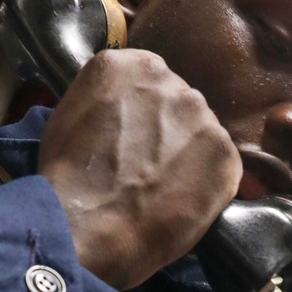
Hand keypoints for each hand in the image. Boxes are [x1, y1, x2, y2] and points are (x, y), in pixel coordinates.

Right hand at [38, 48, 241, 289]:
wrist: (85, 227)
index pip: (148, 81)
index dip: (140, 115)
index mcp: (130, 64)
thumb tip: (122, 113)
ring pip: (200, 134)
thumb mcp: (70, 115)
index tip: (130, 139)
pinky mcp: (225, 154)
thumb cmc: (66, 178)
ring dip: (188, 157)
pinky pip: (220, 166)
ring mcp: (203, 116)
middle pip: (178, 105)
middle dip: (167, 131)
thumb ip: (106, 100)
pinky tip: (179, 204)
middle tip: (146, 168)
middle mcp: (172, 80)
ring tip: (162, 191)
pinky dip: (206, 185)